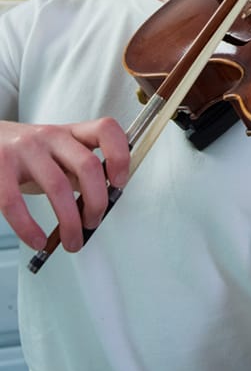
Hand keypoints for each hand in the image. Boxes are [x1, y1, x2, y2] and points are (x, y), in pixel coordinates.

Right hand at [0, 118, 129, 251]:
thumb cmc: (27, 154)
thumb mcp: (57, 155)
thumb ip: (79, 171)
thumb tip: (102, 201)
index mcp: (70, 133)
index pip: (105, 130)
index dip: (119, 155)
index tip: (119, 183)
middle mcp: (51, 136)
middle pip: (87, 165)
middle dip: (97, 202)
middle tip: (93, 222)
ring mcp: (25, 149)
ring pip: (58, 186)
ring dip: (70, 223)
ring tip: (72, 241)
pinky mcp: (1, 167)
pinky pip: (15, 202)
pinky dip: (29, 228)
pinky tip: (37, 240)